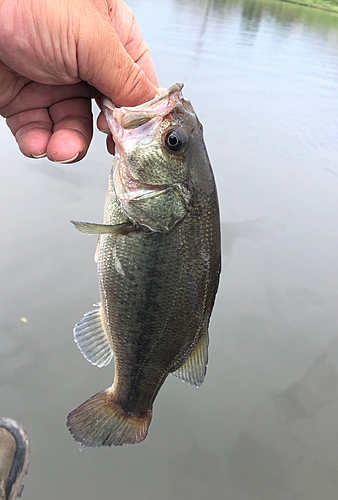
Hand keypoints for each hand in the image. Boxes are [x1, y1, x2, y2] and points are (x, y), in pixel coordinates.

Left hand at [0, 0, 157, 162]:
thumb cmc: (27, 0)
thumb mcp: (92, 40)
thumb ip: (127, 81)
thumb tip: (154, 114)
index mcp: (112, 39)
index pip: (139, 86)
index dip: (140, 116)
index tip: (139, 140)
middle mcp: (86, 63)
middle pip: (108, 114)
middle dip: (104, 136)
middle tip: (106, 150)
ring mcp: (55, 83)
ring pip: (73, 129)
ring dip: (68, 145)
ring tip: (61, 148)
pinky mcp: (24, 101)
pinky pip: (40, 132)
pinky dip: (40, 144)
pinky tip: (39, 144)